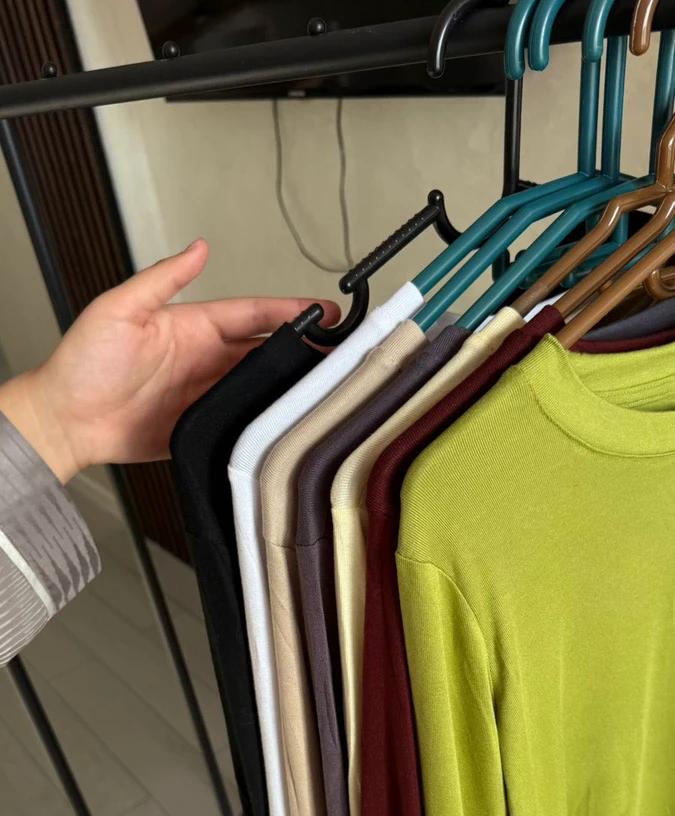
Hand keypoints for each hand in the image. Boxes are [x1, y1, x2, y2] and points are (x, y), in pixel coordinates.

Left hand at [0, 239, 338, 482]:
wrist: (66, 421)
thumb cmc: (82, 364)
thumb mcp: (118, 309)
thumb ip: (162, 280)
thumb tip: (197, 247)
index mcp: (193, 327)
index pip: (253, 314)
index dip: (290, 311)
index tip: (324, 311)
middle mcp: (205, 360)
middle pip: (267, 352)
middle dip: (304, 350)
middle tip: (340, 352)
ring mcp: (205, 395)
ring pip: (261, 388)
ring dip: (291, 387)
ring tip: (326, 388)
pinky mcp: (201, 427)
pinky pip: (242, 424)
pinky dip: (267, 424)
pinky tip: (287, 424)